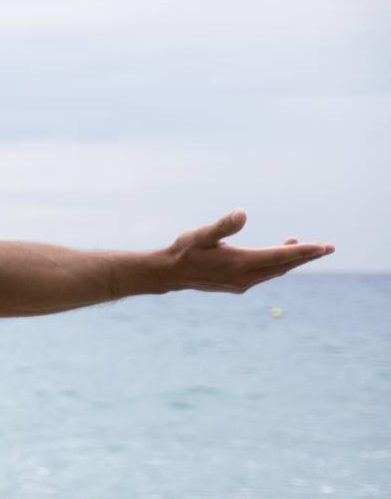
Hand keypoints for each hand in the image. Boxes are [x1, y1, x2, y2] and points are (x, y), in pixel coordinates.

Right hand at [164, 209, 333, 293]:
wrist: (169, 274)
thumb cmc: (184, 250)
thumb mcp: (201, 234)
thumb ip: (223, 225)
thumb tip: (242, 212)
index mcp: (240, 262)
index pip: (279, 256)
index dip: (303, 251)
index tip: (324, 247)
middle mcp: (244, 277)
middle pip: (283, 266)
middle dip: (306, 256)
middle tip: (328, 248)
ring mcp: (241, 284)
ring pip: (275, 272)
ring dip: (292, 261)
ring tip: (309, 249)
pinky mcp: (237, 286)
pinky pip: (265, 275)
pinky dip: (277, 266)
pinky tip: (279, 258)